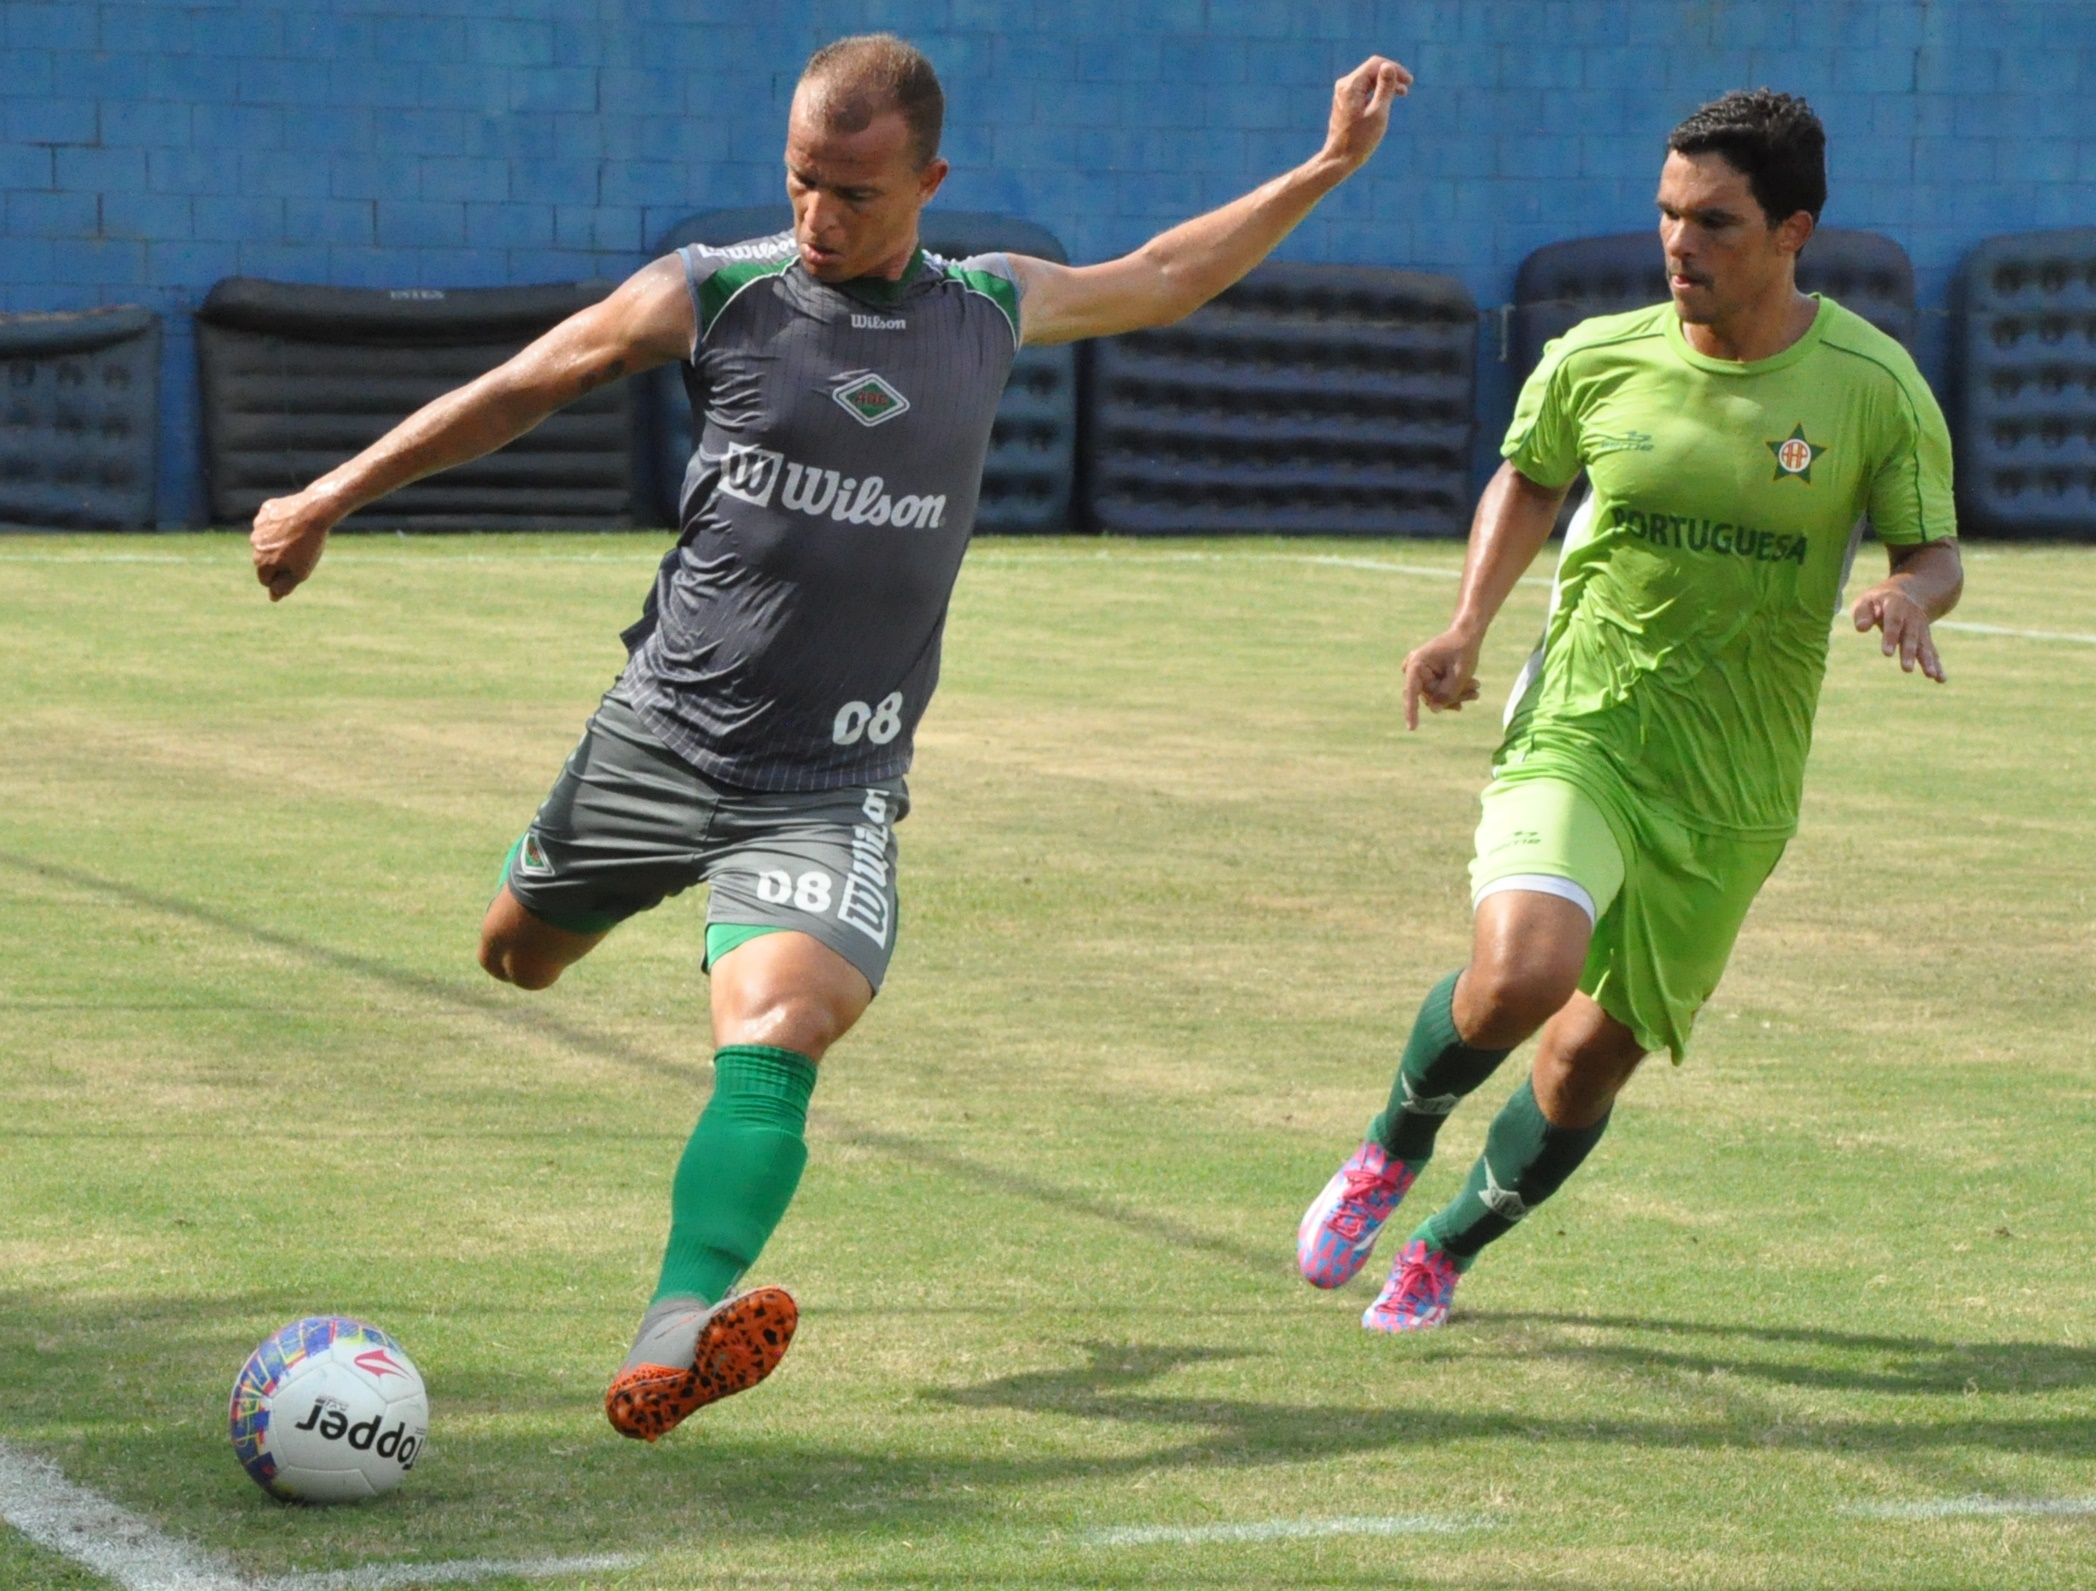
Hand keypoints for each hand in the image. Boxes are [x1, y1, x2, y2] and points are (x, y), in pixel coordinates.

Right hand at [250, 490, 337, 600]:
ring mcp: (258, 526)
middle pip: (264, 560)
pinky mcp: (266, 510)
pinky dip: (281, 523)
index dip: (282, 577)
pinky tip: (294, 521)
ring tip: (298, 536)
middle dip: (278, 560)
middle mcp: (254, 544)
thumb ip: (284, 586)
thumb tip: (272, 597)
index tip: (296, 568)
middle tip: (300, 551)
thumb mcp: (300, 572)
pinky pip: (272, 522)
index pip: (265, 580)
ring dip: (279, 541)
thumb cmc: (309, 545)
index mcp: (261, 561)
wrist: (315, 511)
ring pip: (267, 540)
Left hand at [1319, 56, 1412, 175]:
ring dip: (1385, 84)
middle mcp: (1345, 85)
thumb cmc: (1360, 139)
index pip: (1376, 65)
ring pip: (1369, 80)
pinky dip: (1377, 92)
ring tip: (1402, 93)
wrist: (1340, 159)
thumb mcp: (1378, 112)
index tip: (1409, 81)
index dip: (1394, 69)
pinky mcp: (1345, 102)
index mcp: (1351, 85)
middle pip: (1372, 70)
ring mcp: (1343, 94)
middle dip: (1391, 76)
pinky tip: (1387, 100)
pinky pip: (1364, 90)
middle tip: (1407, 86)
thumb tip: (1388, 66)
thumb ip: (1384, 88)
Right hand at [1402, 627, 1483, 729]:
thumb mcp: (1460, 674)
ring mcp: (1419, 676)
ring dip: (1456, 695)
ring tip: (1477, 687)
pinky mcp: (1427, 679)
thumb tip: (1434, 710)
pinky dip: (1454, 693)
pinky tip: (1471, 690)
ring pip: (1436, 698)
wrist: (1466, 636)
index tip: (1412, 728)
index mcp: (1416, 664)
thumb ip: (1447, 693)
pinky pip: (1438, 694)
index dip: (1411, 710)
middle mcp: (1413, 670)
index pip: (1411, 691)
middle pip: (1430, 697)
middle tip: (1477, 688)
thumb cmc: (1463, 650)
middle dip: (1452, 696)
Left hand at [1852, 581, 1945, 681]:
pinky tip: (1941, 679)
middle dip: (1909, 652)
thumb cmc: (1876, 602)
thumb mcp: (1866, 602)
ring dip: (1927, 661)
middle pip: (1911, 636)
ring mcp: (1921, 627)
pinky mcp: (1925, 638)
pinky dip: (1936, 665)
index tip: (1886, 654)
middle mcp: (1912, 617)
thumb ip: (1862, 614)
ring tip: (1930, 675)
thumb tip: (1861, 628)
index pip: (1894, 622)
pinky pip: (1932, 652)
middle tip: (1906, 669)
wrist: (1902, 594)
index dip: (1890, 637)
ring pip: (1924, 645)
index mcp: (1896, 605)